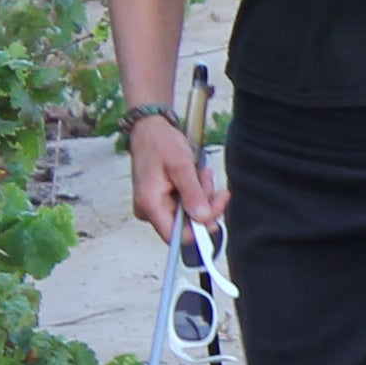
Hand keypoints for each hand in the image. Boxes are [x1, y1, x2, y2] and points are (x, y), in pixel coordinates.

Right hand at [127, 113, 225, 239]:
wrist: (149, 129)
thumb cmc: (160, 142)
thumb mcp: (181, 165)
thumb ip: (192, 193)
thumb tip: (202, 218)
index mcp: (150, 205)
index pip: (176, 236)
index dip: (199, 229)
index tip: (216, 210)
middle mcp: (150, 210)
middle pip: (186, 224)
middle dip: (204, 204)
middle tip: (208, 180)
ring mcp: (156, 206)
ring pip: (189, 213)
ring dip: (201, 194)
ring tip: (200, 173)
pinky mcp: (163, 200)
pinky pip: (186, 204)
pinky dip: (196, 191)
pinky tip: (195, 175)